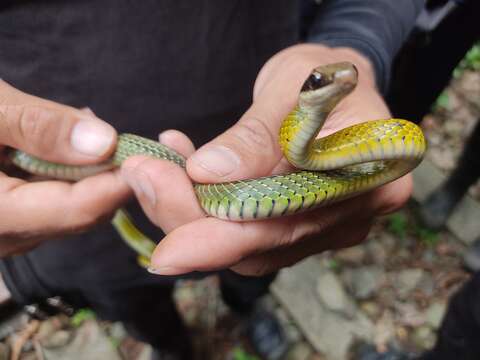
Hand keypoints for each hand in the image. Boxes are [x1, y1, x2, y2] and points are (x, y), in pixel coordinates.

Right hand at [0, 80, 129, 255]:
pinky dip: (70, 176)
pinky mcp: (13, 222)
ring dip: (90, 174)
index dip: (117, 183)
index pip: (74, 210)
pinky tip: (66, 147)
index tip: (147, 156)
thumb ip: (39, 126)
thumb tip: (105, 142)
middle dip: (108, 177)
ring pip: (72, 210)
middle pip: (79, 213)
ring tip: (86, 134)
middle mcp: (5, 237)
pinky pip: (56, 204)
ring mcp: (9, 234)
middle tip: (126, 141)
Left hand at [122, 44, 411, 275]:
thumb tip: (209, 174)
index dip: (224, 241)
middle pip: (261, 247)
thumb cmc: (322, 76)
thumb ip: (255, 136)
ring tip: (154, 170)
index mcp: (369, 183)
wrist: (332, 83)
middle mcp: (349, 218)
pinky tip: (178, 173)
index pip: (288, 227)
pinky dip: (201, 207)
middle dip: (192, 222)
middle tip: (144, 179)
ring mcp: (322, 225)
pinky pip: (242, 229)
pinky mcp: (295, 223)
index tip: (166, 249)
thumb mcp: (292, 88)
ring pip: (244, 245)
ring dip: (189, 213)